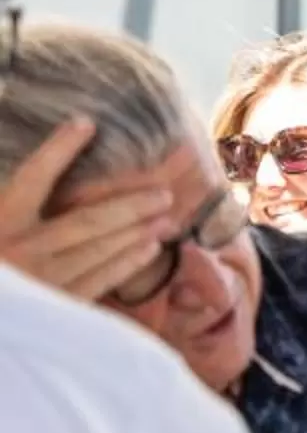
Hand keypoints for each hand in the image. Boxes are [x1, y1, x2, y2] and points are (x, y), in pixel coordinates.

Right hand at [0, 118, 177, 303]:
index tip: (86, 124)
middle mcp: (20, 251)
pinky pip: (99, 282)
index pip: (32, 179)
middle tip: (163, 193)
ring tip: (166, 217)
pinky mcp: (55, 308)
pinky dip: (127, 264)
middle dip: (128, 206)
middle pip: (84, 221)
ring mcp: (40, 282)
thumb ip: (15, 200)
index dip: (58, 151)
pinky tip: (150, 249)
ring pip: (98, 251)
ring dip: (136, 232)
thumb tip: (57, 158)